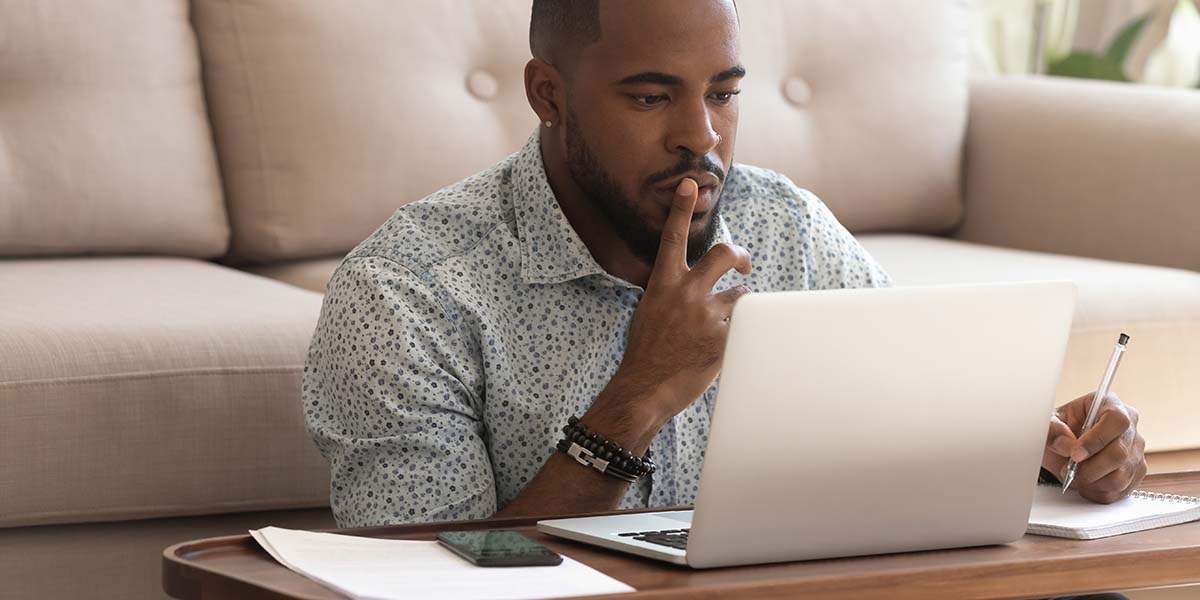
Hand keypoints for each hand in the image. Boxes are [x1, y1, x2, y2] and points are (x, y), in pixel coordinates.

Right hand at [608, 178, 752, 425]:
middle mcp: (685, 293)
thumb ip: (671, 294)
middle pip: (724, 254)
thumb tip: (692, 288)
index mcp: (663, 285)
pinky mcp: (723, 338)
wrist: (644, 389)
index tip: (690, 184)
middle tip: (744, 266)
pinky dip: (741, 338)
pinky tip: (725, 352)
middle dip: (739, 256)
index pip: (673, 238)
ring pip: (741, 298)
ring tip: (728, 330)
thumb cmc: (645, 354)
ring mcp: (705, 315)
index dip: (681, 208)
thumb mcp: (650, 313)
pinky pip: (746, 328)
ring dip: (740, 311)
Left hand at [1043, 391, 1146, 503]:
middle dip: (1090, 467)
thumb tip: (1068, 446)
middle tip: (1069, 470)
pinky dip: (1099, 492)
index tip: (1075, 454)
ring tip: (1075, 477)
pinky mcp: (1135, 472)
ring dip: (1093, 482)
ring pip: (1122, 475)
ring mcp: (1136, 450)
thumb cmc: (1059, 430)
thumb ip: (1054, 431)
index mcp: (1109, 404)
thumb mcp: (1048, 423)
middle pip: (1120, 453)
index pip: (1116, 421)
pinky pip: (1122, 489)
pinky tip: (1085, 485)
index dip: (1097, 440)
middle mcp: (1129, 426)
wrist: (1064, 447)